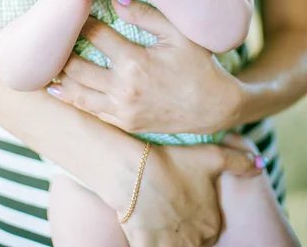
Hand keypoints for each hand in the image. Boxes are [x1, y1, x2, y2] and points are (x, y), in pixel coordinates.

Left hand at [49, 0, 242, 134]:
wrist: (213, 107)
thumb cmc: (198, 64)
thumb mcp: (177, 34)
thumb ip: (144, 14)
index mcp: (135, 62)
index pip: (96, 35)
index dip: (82, 21)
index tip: (74, 10)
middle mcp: (123, 89)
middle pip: (76, 66)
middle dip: (62, 49)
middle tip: (53, 36)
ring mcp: (122, 110)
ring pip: (76, 93)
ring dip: (60, 76)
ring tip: (46, 62)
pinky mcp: (124, 123)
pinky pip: (90, 110)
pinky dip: (71, 98)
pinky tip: (57, 89)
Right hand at [121, 136, 261, 246]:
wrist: (133, 169)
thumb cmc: (172, 160)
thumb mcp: (209, 156)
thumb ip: (238, 161)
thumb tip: (260, 164)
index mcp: (211, 223)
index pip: (207, 227)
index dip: (194, 212)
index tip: (182, 199)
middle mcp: (195, 240)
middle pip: (190, 238)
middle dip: (181, 227)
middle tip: (167, 205)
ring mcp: (171, 246)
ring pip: (173, 244)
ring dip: (166, 235)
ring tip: (155, 214)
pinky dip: (148, 241)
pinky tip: (142, 225)